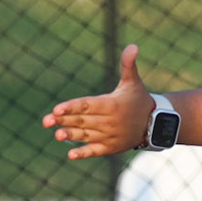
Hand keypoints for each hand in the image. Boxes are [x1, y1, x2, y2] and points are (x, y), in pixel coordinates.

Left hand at [43, 43, 155, 158]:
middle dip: (64, 120)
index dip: (72, 107)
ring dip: (71, 136)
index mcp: (111, 104)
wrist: (155, 123)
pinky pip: (96, 151)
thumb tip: (133, 46)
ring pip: (86, 136)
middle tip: (46, 120)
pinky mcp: (111, 148)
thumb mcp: (133, 81)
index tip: (57, 108)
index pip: (87, 105)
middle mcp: (109, 121)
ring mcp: (110, 136)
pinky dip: (84, 153)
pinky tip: (71, 155)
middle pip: (83, 120)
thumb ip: (128, 64)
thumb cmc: (138, 99)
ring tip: (57, 135)